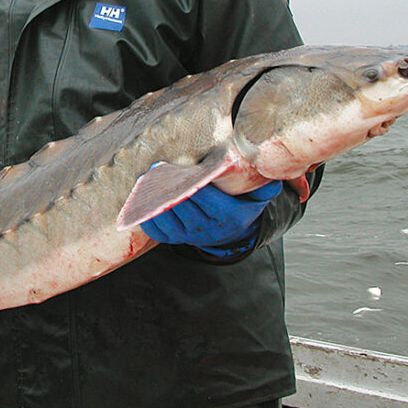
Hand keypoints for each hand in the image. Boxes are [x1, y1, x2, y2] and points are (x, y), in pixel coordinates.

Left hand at [140, 180, 281, 257]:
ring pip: (168, 219)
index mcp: (229, 217)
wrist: (231, 232)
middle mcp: (208, 230)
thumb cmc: (242, 204)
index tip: (182, 169)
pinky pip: (157, 231)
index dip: (193, 186)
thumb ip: (263, 183)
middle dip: (170, 188)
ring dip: (154, 201)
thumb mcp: (258, 195)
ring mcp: (189, 237)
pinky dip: (147, 217)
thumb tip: (266, 168)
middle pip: (185, 208)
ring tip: (146, 180)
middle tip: (156, 168)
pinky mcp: (174, 239)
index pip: (209, 201)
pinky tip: (141, 200)